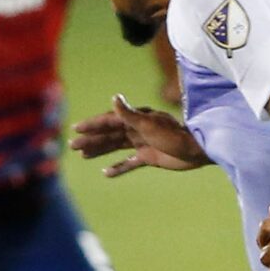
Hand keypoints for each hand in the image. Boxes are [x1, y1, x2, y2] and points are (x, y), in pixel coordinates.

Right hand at [68, 95, 208, 176]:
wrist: (196, 151)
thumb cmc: (174, 135)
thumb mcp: (149, 124)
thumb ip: (129, 114)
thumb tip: (114, 97)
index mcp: (136, 119)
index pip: (109, 120)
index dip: (92, 124)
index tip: (76, 128)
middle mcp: (138, 129)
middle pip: (109, 134)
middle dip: (92, 139)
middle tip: (73, 146)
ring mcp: (143, 143)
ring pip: (116, 147)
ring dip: (100, 150)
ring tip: (83, 155)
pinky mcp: (149, 157)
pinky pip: (129, 163)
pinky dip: (118, 167)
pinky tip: (106, 173)